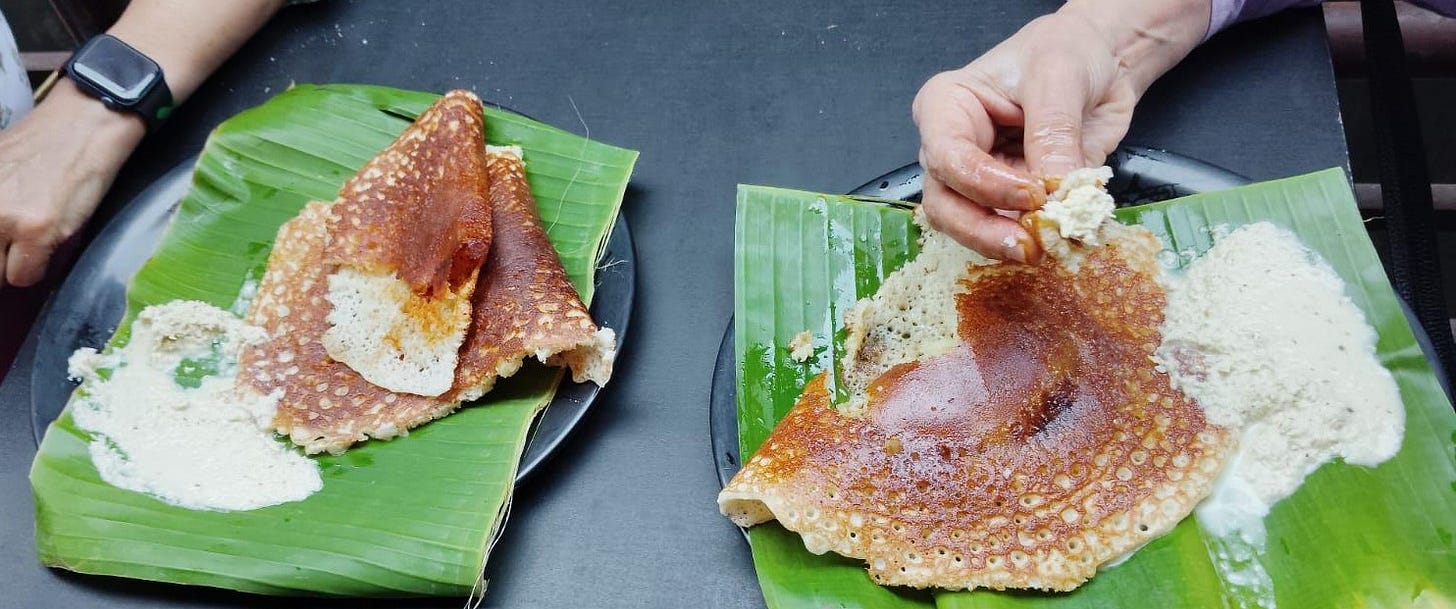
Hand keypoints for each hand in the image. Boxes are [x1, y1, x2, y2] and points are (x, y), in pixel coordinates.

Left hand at [0, 81, 143, 287]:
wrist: (83, 124)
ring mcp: (4, 219)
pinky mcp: (37, 230)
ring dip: (14, 266)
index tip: (1, 247)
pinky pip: (26, 276)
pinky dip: (37, 269)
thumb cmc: (41, 144)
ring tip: (31, 242)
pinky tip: (48, 242)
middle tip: (14, 246)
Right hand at [912, 0, 1208, 261]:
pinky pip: (1010, 231)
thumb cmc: (1067, 52)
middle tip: (1027, 245)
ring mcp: (979, 180)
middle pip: (945, 204)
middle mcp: (952, 149)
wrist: (1102, 63)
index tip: (1034, 192)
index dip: (984, 183)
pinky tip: (1060, 241)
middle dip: (983, 229)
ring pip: (970, 227)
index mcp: (946, 108)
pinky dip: (1034, 241)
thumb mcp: (1059, 77)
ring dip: (1005, 242)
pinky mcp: (1010, 201)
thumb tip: (1055, 191)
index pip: (947, 156)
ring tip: (1046, 247)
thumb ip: (1053, 132)